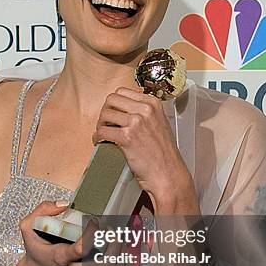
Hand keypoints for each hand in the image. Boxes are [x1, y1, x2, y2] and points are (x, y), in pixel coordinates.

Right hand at [18, 201, 132, 265]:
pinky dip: (124, 263)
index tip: (94, 220)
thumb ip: (41, 211)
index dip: (92, 234)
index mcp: (60, 257)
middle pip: (105, 264)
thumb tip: (64, 204)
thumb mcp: (28, 228)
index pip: (80, 250)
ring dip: (121, 251)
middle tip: (111, 228)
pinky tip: (121, 248)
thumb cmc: (38, 251)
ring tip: (118, 235)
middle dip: (114, 244)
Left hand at [92, 87, 199, 214]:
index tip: (113, 112)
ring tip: (103, 133)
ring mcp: (136, 122)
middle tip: (105, 123)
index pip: (123, 92)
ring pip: (105, 114)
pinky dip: (97, 137)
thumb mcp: (160, 124)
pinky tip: (100, 142)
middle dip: (105, 111)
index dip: (114, 103)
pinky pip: (102, 131)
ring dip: (100, 124)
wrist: (168, 174)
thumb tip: (125, 109)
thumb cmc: (164, 154)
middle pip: (111, 100)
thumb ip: (145, 113)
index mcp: (153, 104)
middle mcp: (145, 110)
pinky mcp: (126, 137)